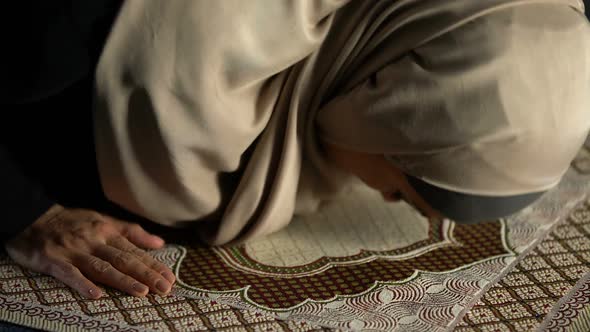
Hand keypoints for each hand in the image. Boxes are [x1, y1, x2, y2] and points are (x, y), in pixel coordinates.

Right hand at [4, 204, 175, 298]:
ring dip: (123, 280)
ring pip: (102, 268)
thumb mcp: (104, 220)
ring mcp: (74, 251)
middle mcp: (94, 241)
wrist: (32, 217)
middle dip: (146, 275)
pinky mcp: (54, 261)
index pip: (135, 251)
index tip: (170, 278)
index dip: (154, 265)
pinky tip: (96, 295)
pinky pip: (70, 274)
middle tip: (165, 288)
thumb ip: (131, 232)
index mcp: (107, 232)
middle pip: (124, 260)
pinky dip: (83, 284)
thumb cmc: (72, 222)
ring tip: (142, 292)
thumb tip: (160, 242)